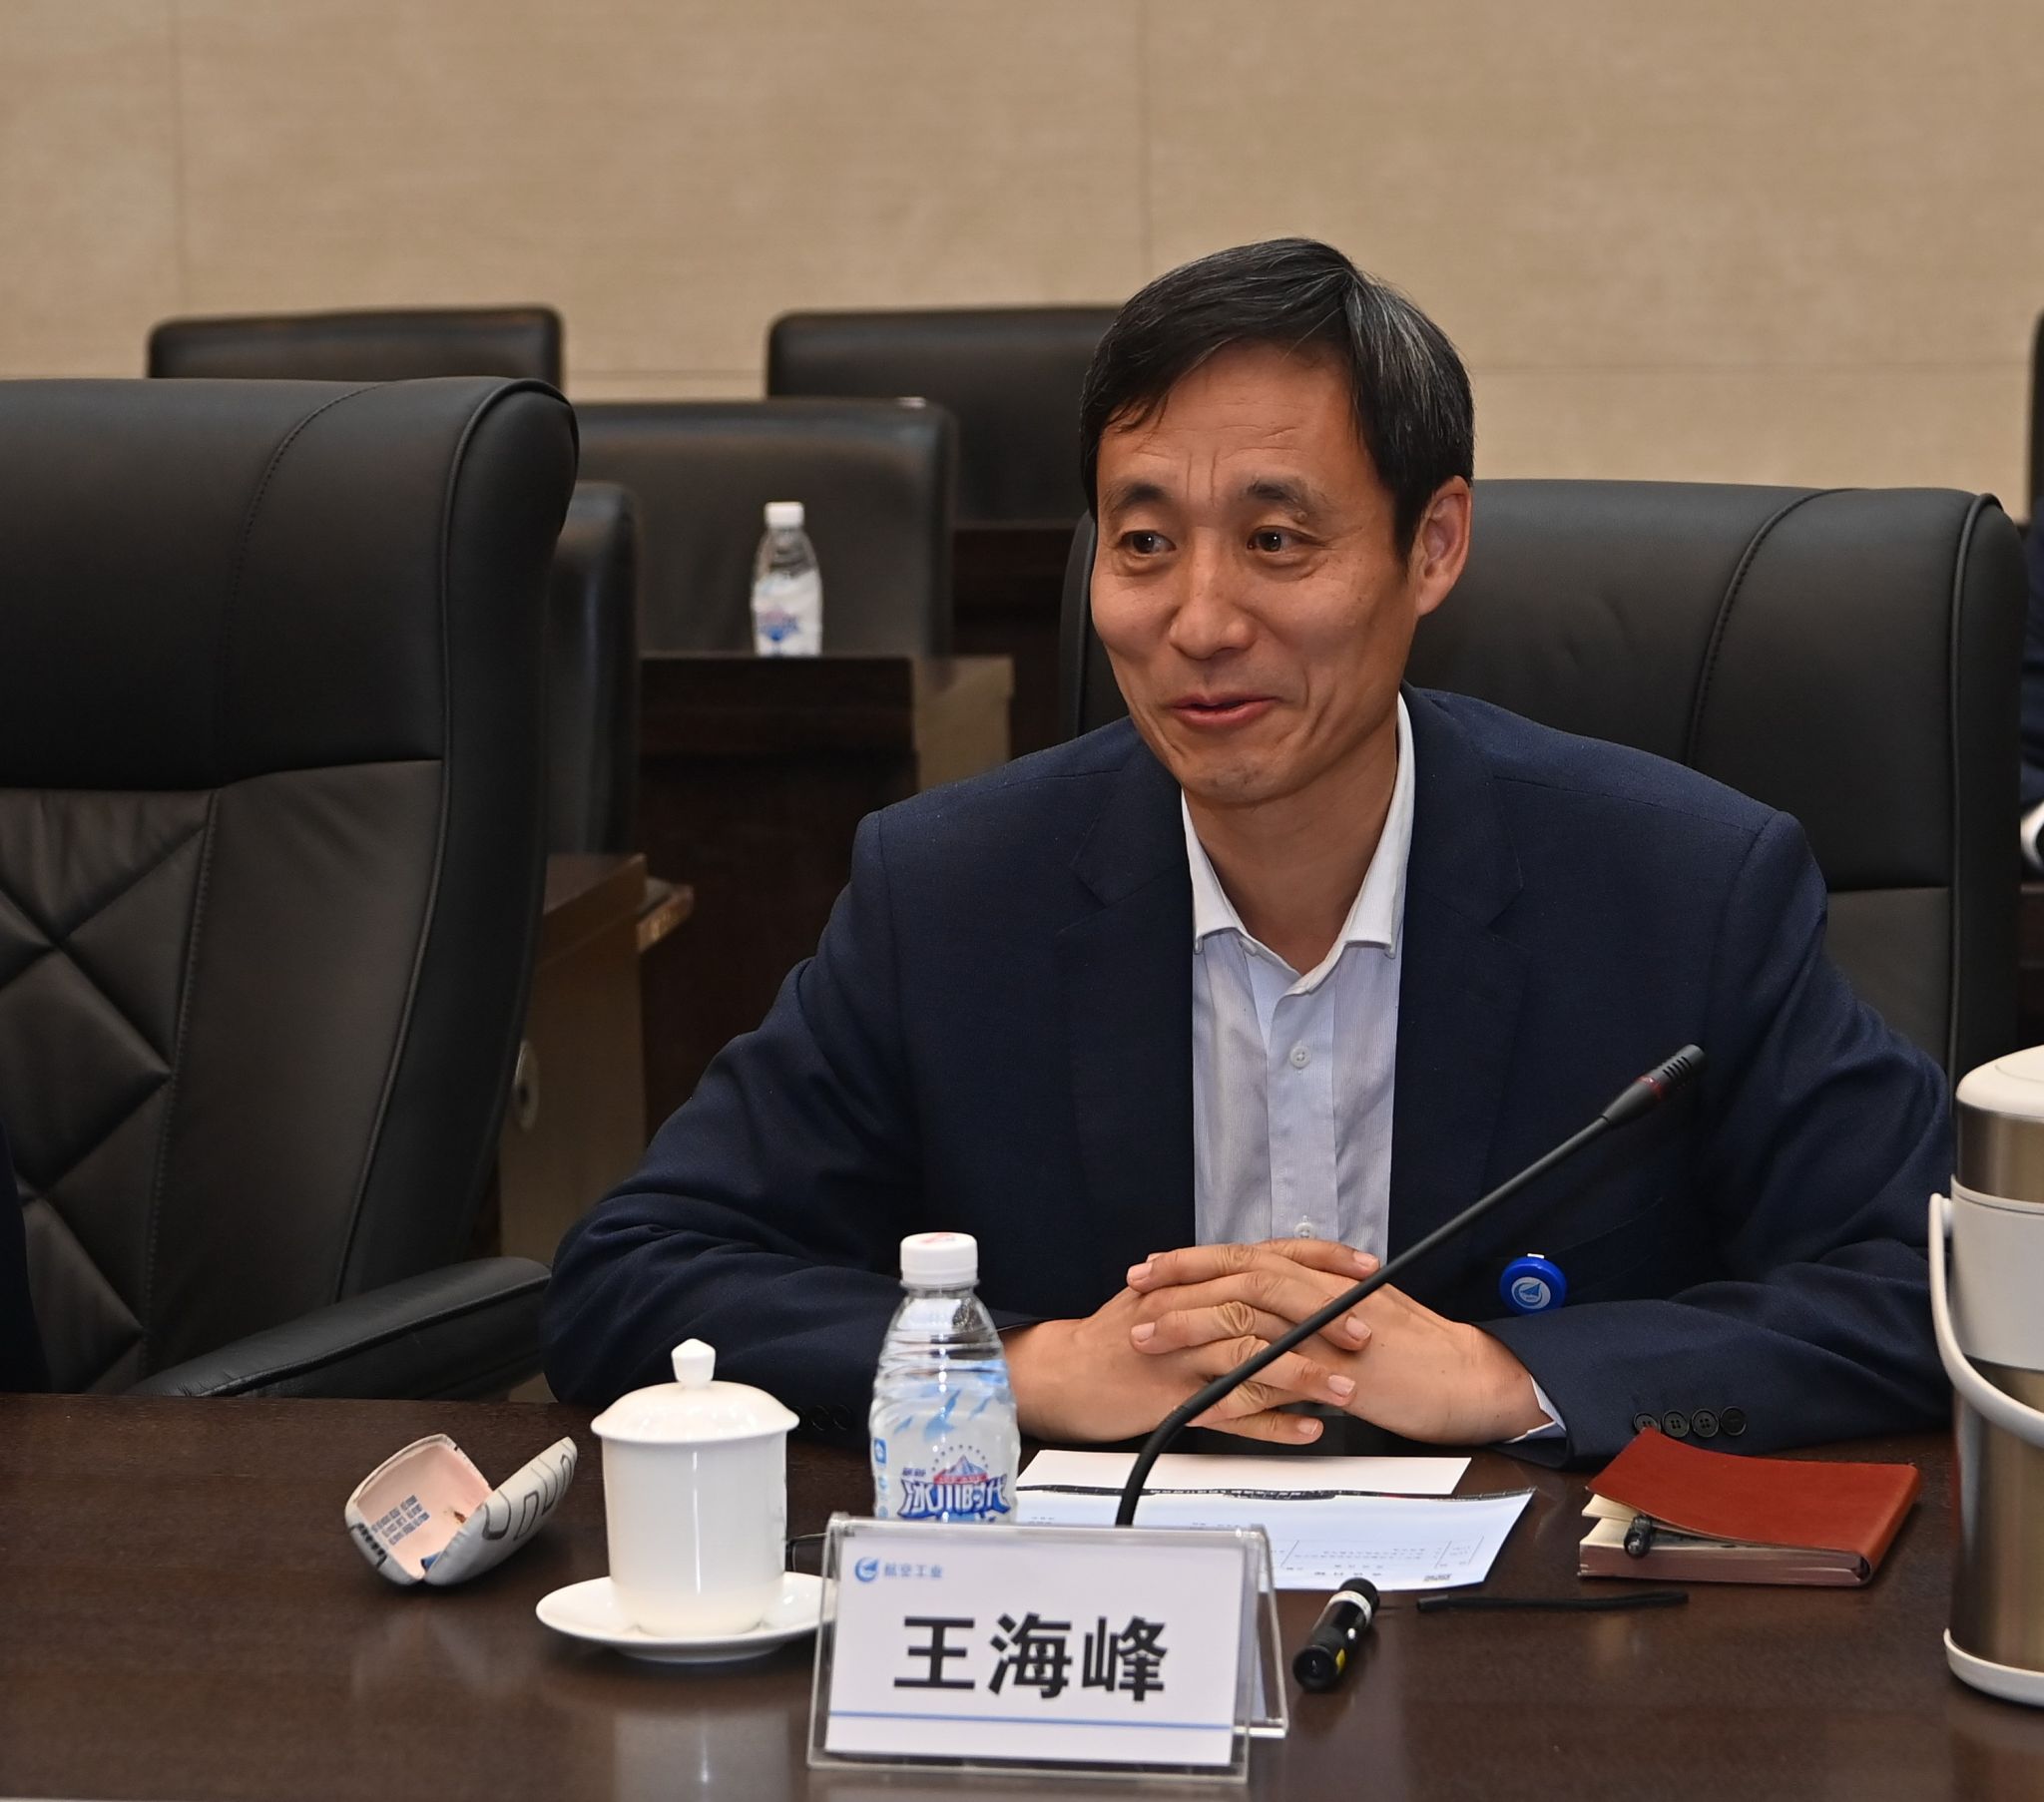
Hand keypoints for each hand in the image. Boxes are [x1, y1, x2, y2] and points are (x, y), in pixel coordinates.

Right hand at [1002, 1240, 1368, 1444]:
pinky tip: (1307, 1428)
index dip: (1319, 1261)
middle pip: (1264, 1302)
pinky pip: (1231, 1410)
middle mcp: (1188, 1308)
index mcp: (1192, 1281)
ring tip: (1348, 1387)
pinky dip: (1273, 1421)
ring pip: (1252, 1355)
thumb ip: (1213, 1289)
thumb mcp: (1163, 1298)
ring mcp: (1181, 1354)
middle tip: (1366, 1333)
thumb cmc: (1115, 1340)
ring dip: (1306, 1372)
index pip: (1266, 1258)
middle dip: (1321, 1316)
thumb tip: (1269, 1283)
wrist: (1060, 1375)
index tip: (1364, 1270)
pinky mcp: (1172, 1398)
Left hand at [1127, 1240, 1550, 1444]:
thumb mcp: (1359, 1314)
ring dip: (1193, 1325)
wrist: (1469, 1379)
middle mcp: (1322, 1293)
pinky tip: (1201, 1395)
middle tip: (1135, 1288)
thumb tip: (1273, 1305)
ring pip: (1249, 1314)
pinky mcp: (1341, 1373)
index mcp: (1323, 1278)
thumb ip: (1315, 1306)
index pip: (1248, 1256)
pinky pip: (1280, 1377)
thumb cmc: (1419, 1351)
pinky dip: (1238, 1385)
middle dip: (1180, 1279)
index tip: (1153, 1266)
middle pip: (1239, 1271)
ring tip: (1149, 1337)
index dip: (1196, 1259)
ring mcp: (1330, 1331)